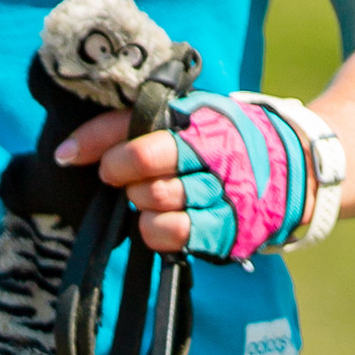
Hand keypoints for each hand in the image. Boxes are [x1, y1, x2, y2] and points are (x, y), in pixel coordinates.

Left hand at [55, 96, 309, 261]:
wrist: (293, 166)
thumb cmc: (216, 138)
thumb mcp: (178, 117)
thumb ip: (117, 129)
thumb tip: (62, 155)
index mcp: (201, 123)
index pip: (141, 140)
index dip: (112, 156)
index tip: (106, 165)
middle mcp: (216, 159)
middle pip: (148, 175)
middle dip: (126, 178)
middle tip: (127, 178)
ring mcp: (224, 197)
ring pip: (157, 206)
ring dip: (142, 203)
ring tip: (148, 196)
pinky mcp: (229, 230)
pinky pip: (176, 237)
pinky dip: (156, 232)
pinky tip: (159, 221)